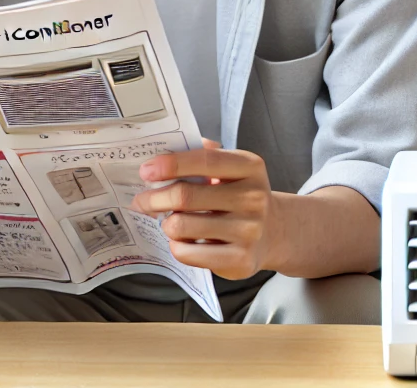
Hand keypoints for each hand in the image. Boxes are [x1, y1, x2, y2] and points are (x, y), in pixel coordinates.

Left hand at [131, 139, 275, 280]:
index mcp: (250, 167)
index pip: (206, 161)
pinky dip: (176, 246)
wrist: (274, 232)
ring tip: (170, 221)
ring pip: (181, 225)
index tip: (146, 170)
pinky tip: (184, 240)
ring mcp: (249, 230)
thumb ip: (204, 156)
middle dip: (154, 198)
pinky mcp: (240, 259)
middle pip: (185, 196)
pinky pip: (187, 252)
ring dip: (167, 223)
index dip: (172, 164)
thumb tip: (164, 156)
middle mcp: (253, 197)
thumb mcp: (233, 169)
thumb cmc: (241, 196)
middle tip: (141, 200)